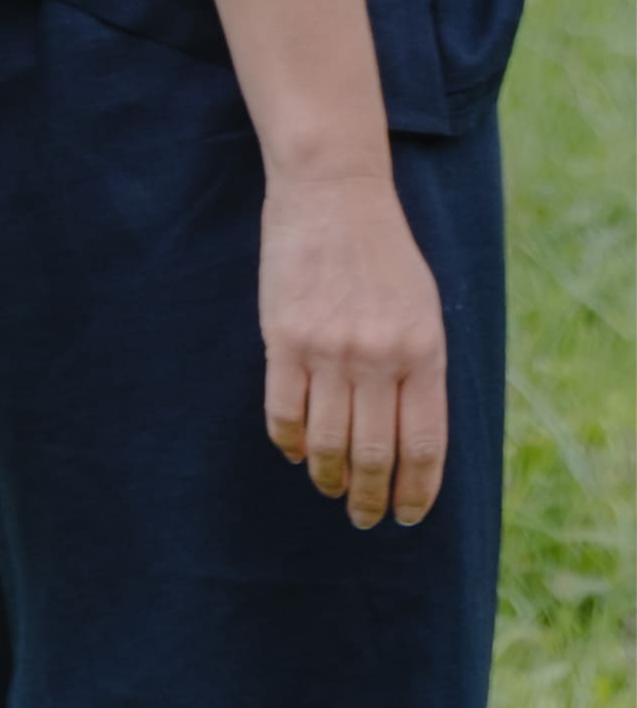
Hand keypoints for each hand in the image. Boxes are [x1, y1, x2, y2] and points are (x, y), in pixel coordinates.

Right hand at [257, 165, 447, 529]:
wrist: (332, 190)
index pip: (424, 445)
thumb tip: (412, 439)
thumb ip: (420, 368)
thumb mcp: (424, 307)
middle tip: (364, 518)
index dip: (416, 491)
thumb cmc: (383, 251)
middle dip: (370, 498)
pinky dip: (288, 442)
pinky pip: (283, 411)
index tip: (407, 516)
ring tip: (330, 487)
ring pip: (327, 441)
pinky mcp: (284, 337)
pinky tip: (295, 451)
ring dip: (329, 476)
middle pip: (374, 454)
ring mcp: (328, 348)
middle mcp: (378, 355)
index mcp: (422, 350)